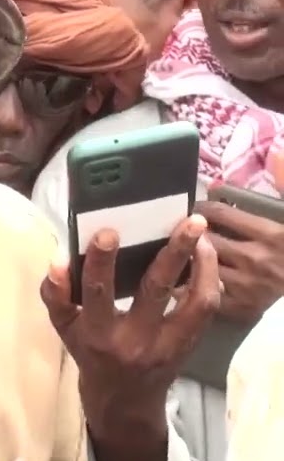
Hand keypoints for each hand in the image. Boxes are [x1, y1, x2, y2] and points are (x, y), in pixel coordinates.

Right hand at [41, 215, 218, 460]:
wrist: (124, 400)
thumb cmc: (90, 353)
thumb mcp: (63, 327)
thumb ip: (55, 293)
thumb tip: (58, 259)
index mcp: (98, 334)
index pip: (98, 294)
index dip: (101, 262)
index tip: (108, 231)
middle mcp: (136, 340)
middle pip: (156, 291)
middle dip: (174, 253)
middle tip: (190, 221)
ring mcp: (168, 344)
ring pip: (197, 302)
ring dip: (204, 265)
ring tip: (202, 236)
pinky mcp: (191, 344)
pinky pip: (208, 310)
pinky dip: (209, 280)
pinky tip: (205, 258)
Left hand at [195, 197, 283, 322]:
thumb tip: (275, 151)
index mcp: (273, 235)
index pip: (223, 215)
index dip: (207, 208)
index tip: (200, 206)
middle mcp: (258, 261)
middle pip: (210, 241)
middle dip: (197, 231)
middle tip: (186, 225)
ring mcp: (251, 288)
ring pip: (206, 267)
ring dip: (195, 256)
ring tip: (185, 247)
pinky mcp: (247, 308)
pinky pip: (211, 295)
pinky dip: (199, 285)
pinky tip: (191, 276)